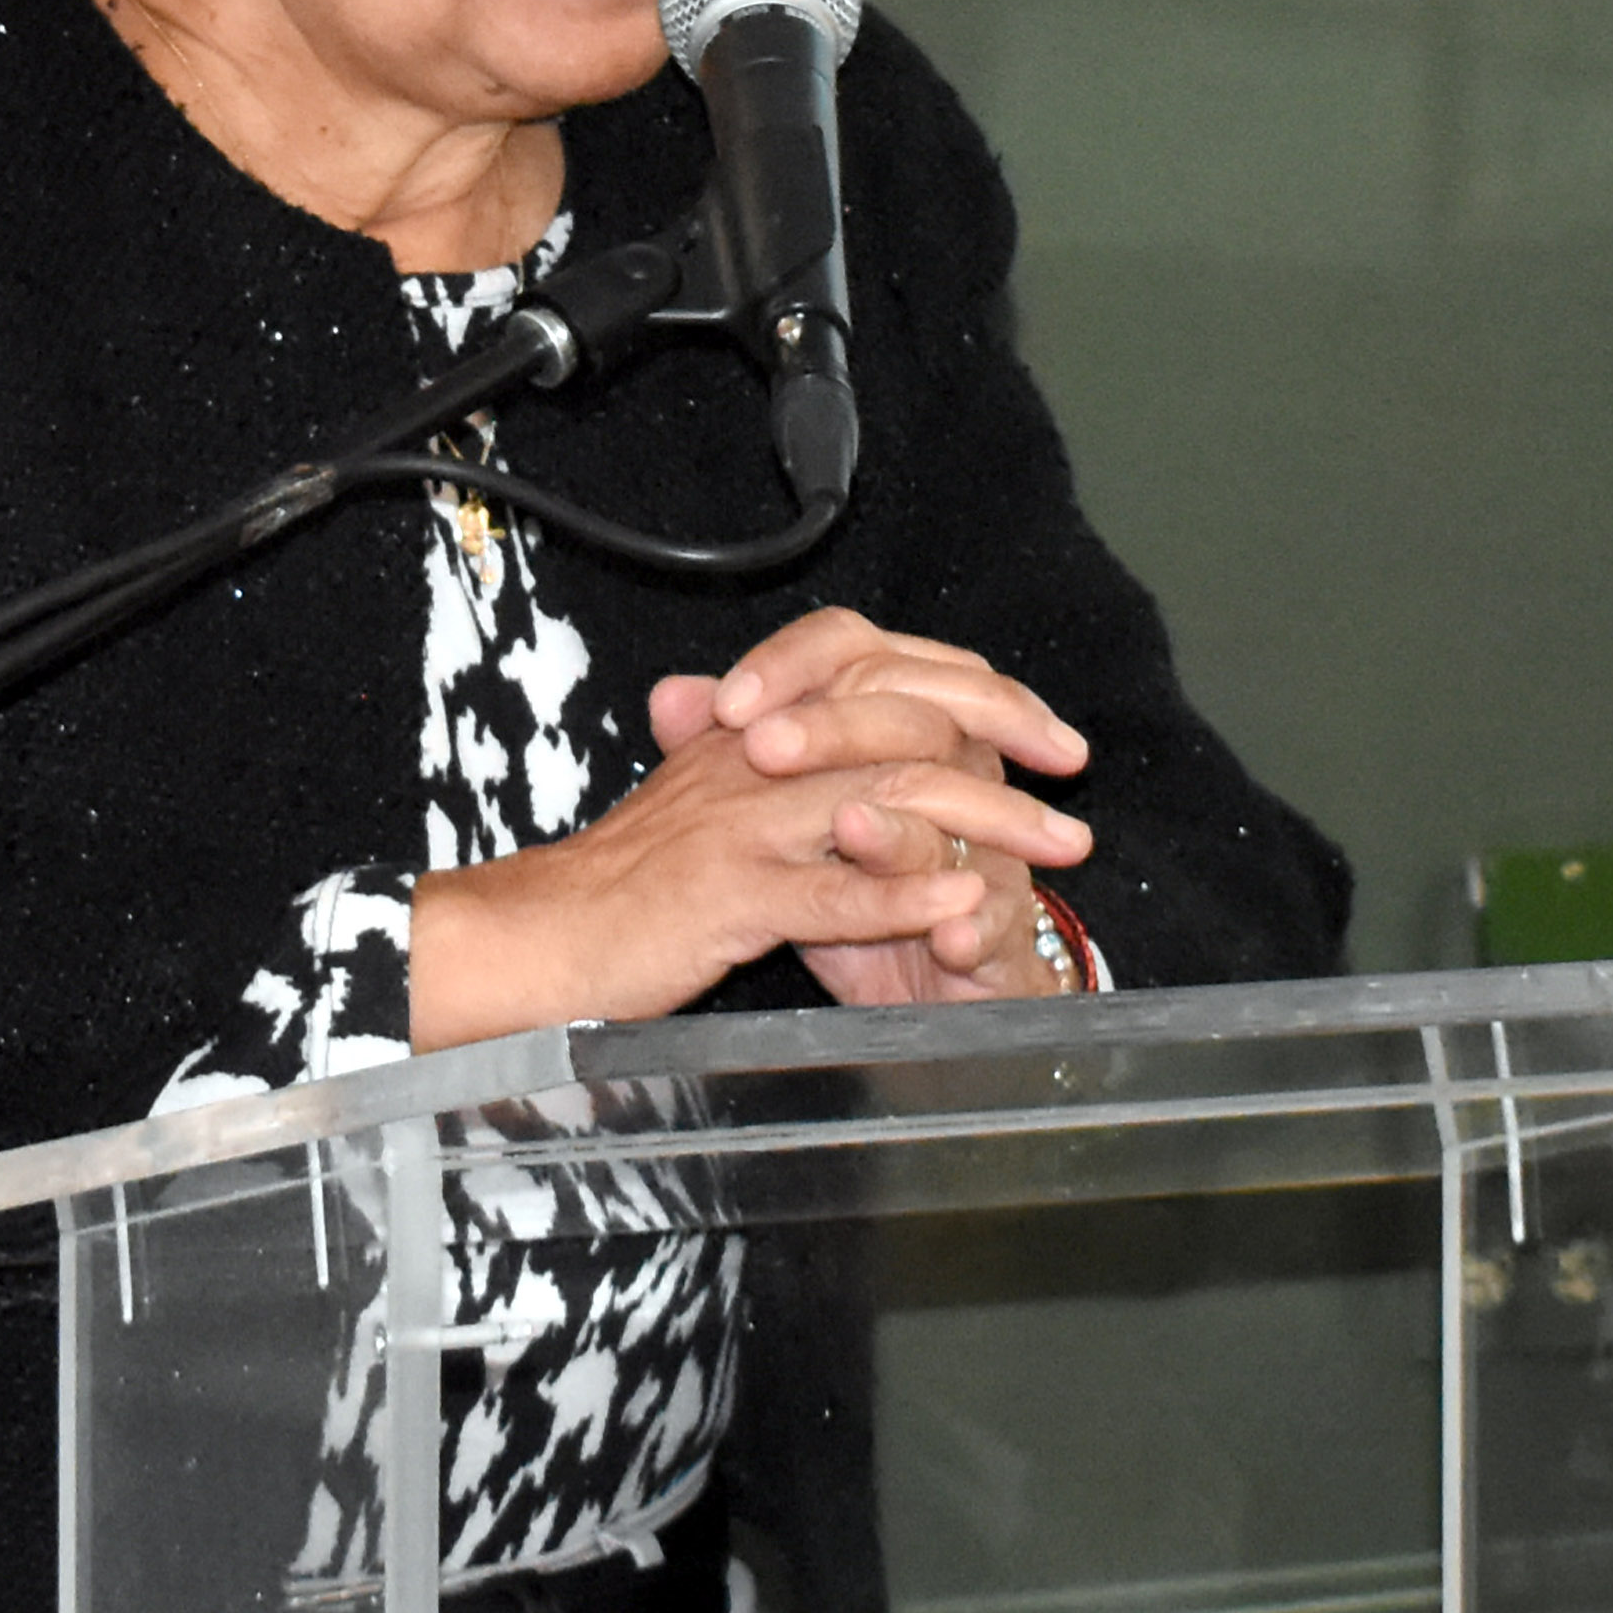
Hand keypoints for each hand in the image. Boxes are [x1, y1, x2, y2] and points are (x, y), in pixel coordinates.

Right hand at [408, 608, 1093, 1044]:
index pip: (885, 677)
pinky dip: (905, 896)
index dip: (975, 696)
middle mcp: (756, 760)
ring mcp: (746, 825)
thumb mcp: (703, 800)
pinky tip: (964, 907)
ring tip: (1054, 852)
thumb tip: (841, 744)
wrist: (540, 934)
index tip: (1045, 734)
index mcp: (755, 729)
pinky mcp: (731, 896)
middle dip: (1006, 762)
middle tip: (1072, 804)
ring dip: (985, 825)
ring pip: (888, 800)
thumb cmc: (624, 885)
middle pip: (907, 729)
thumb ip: (770, 764)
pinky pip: (832, 892)